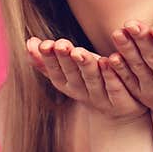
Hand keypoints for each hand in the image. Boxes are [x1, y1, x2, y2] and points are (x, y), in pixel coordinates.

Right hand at [25, 36, 148, 121]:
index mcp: (69, 86)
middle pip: (73, 76)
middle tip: (61, 45)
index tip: (45, 45)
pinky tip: (108, 60)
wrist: (122, 109)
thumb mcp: (71, 70)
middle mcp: (83, 94)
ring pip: (92, 80)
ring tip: (79, 52)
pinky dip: (110, 75)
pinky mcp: (121, 103)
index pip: (56, 73)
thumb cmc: (93, 82)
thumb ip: (49, 60)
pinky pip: (115, 88)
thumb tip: (30, 42)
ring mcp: (102, 100)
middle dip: (66, 60)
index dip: (50, 60)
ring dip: (86, 65)